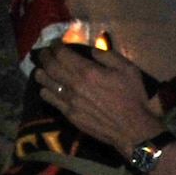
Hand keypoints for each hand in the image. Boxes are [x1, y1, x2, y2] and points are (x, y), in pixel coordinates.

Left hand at [35, 41, 161, 153]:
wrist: (133, 130)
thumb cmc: (133, 98)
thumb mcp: (128, 70)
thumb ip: (108, 56)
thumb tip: (92, 50)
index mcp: (88, 71)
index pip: (62, 54)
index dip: (56, 46)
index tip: (56, 44)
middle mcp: (75, 85)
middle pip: (50, 66)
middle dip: (45, 56)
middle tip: (45, 53)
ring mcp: (70, 101)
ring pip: (45, 82)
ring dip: (41, 73)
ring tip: (42, 70)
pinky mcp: (70, 115)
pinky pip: (50, 100)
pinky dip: (45, 91)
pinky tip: (48, 89)